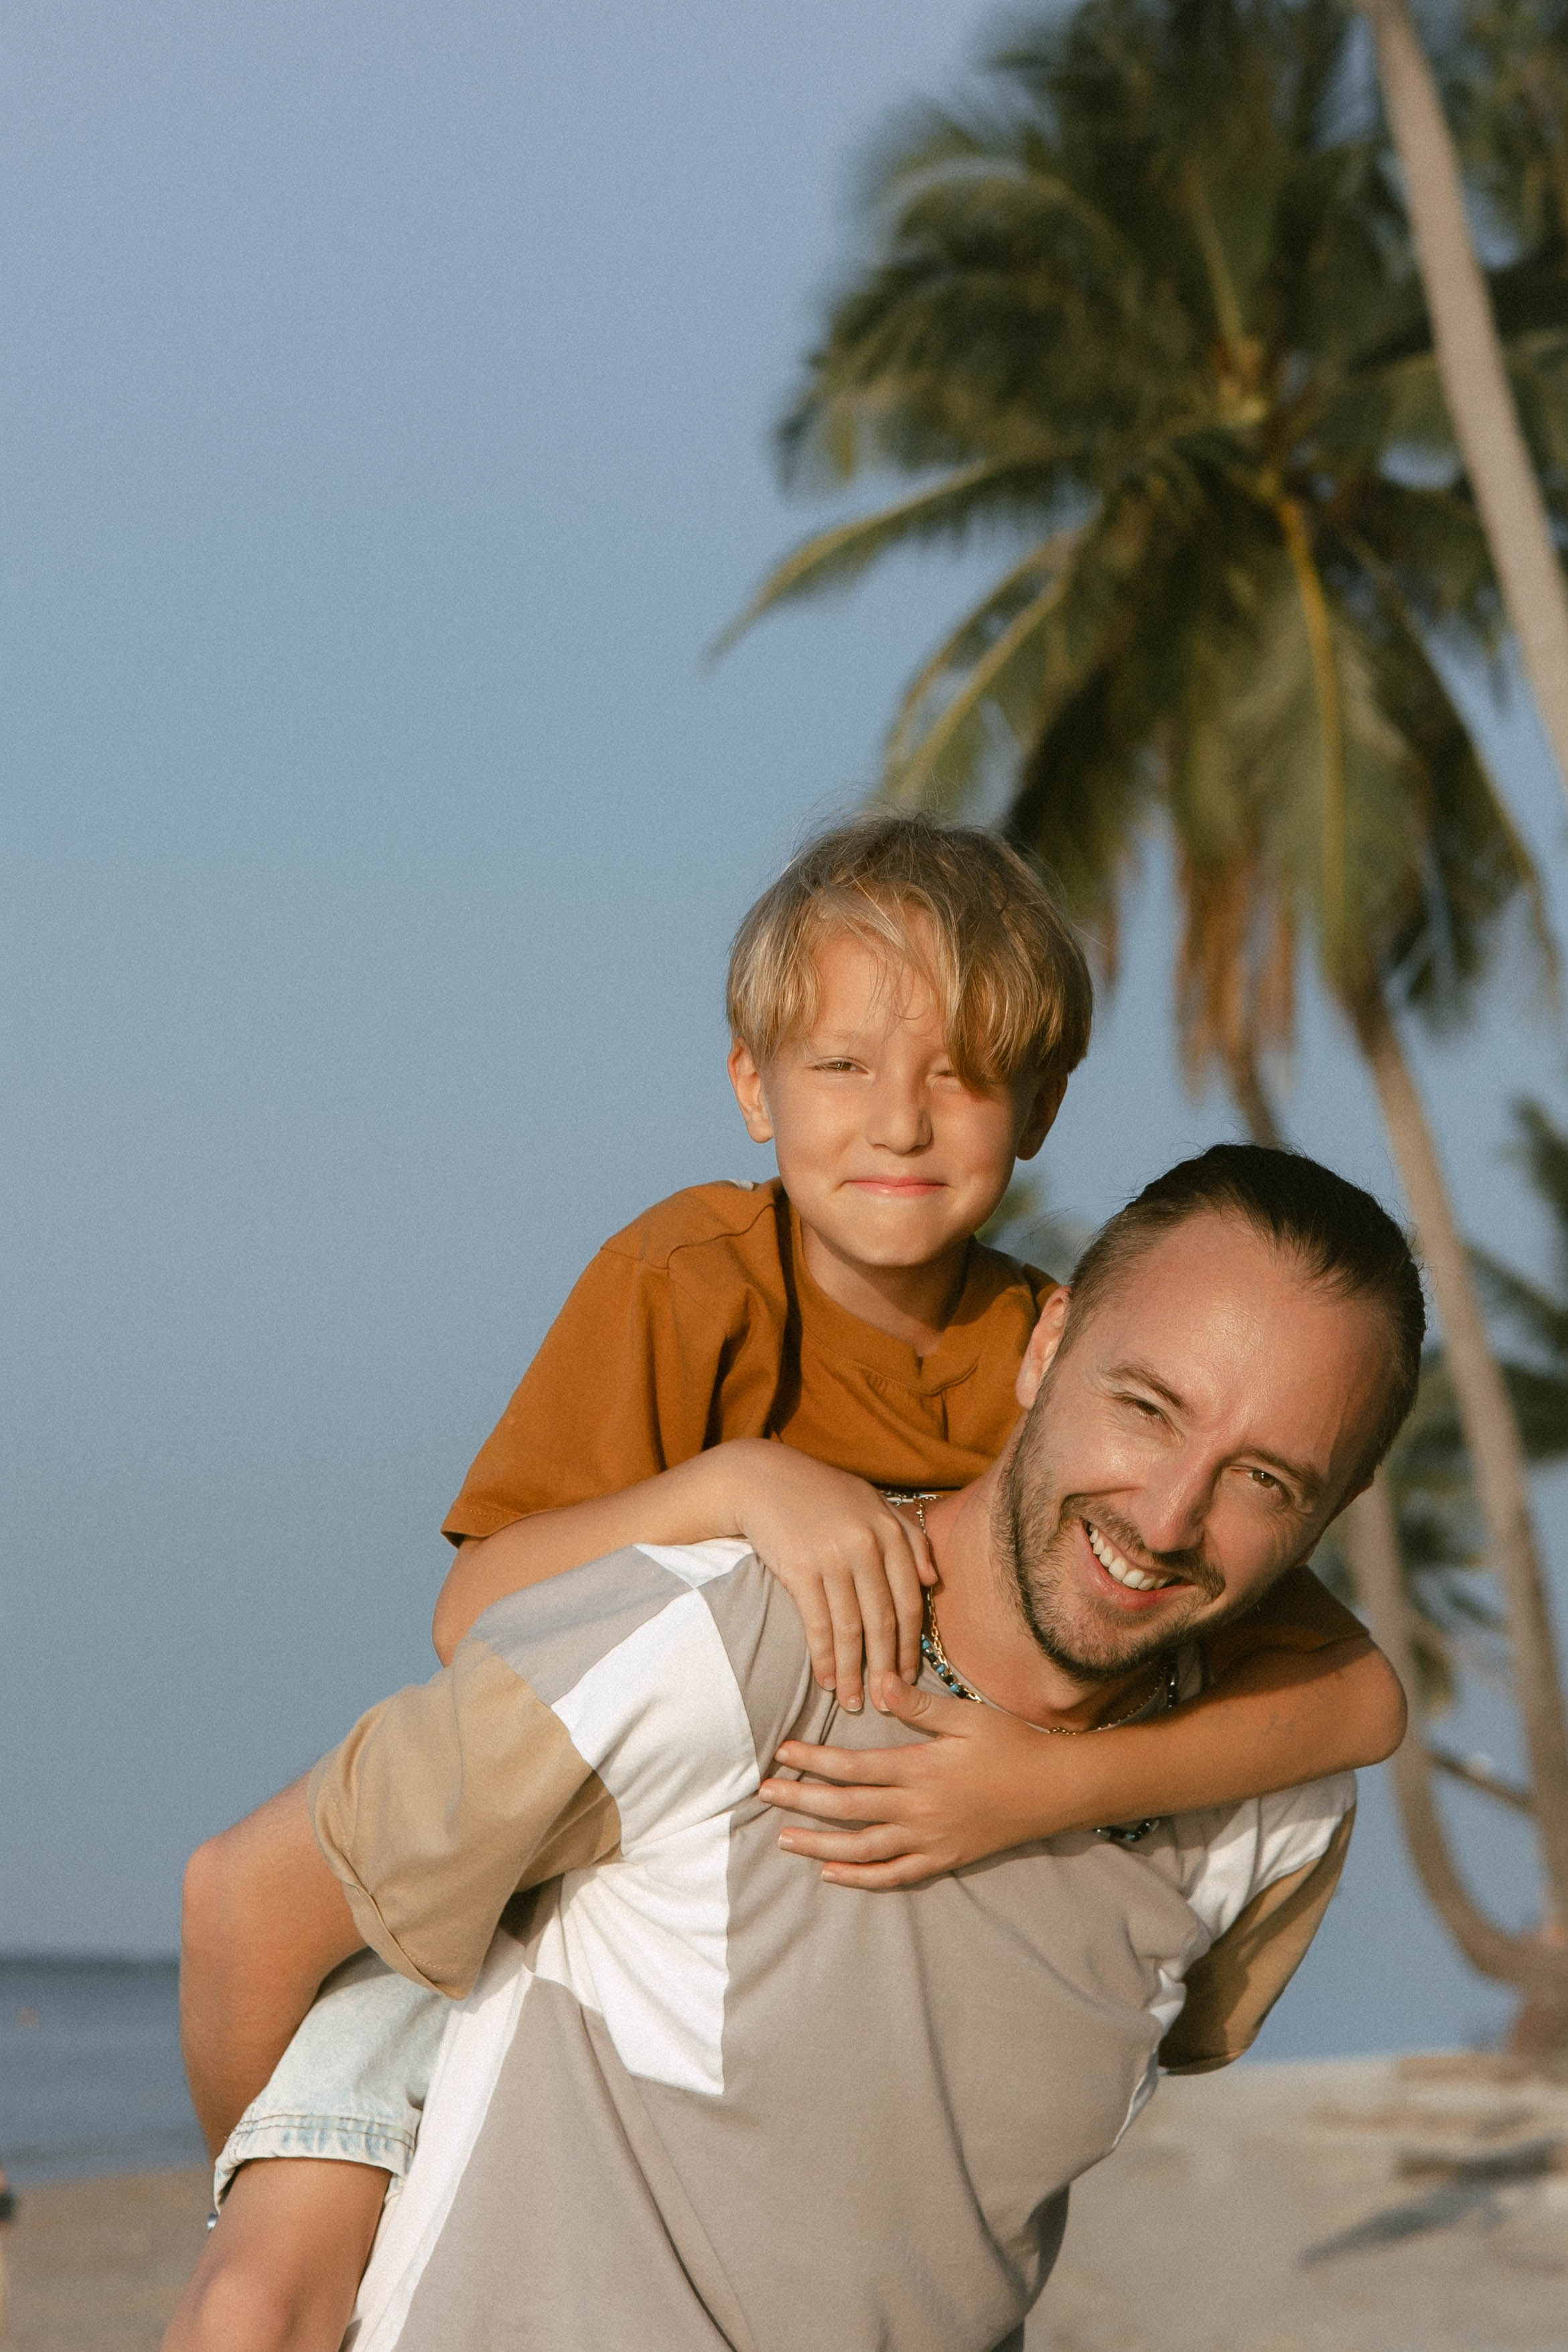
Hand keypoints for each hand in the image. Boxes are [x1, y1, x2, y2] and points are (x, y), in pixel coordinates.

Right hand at [724, 1446, 933, 1711]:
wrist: (761, 1478)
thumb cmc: (820, 1494)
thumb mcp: (872, 1503)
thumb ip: (908, 1537)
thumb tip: (932, 1580)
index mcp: (889, 1530)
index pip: (909, 1600)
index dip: (910, 1645)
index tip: (909, 1678)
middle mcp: (866, 1544)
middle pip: (884, 1620)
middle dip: (886, 1668)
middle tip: (886, 1704)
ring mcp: (833, 1557)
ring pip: (851, 1629)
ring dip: (854, 1672)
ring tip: (855, 1704)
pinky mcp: (800, 1568)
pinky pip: (818, 1624)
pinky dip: (824, 1658)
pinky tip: (826, 1681)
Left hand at [759, 1674, 1081, 1886]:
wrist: (1053, 1790)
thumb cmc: (1010, 1745)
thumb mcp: (967, 1716)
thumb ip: (920, 1706)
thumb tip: (880, 1684)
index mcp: (920, 1769)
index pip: (853, 1766)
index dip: (813, 1761)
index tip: (782, 1753)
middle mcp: (918, 1809)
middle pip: (847, 1808)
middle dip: (801, 1800)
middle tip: (764, 1794)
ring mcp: (929, 1839)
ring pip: (862, 1848)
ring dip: (819, 1844)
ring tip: (784, 1839)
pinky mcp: (943, 1859)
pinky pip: (895, 1875)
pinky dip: (861, 1878)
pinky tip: (831, 1873)